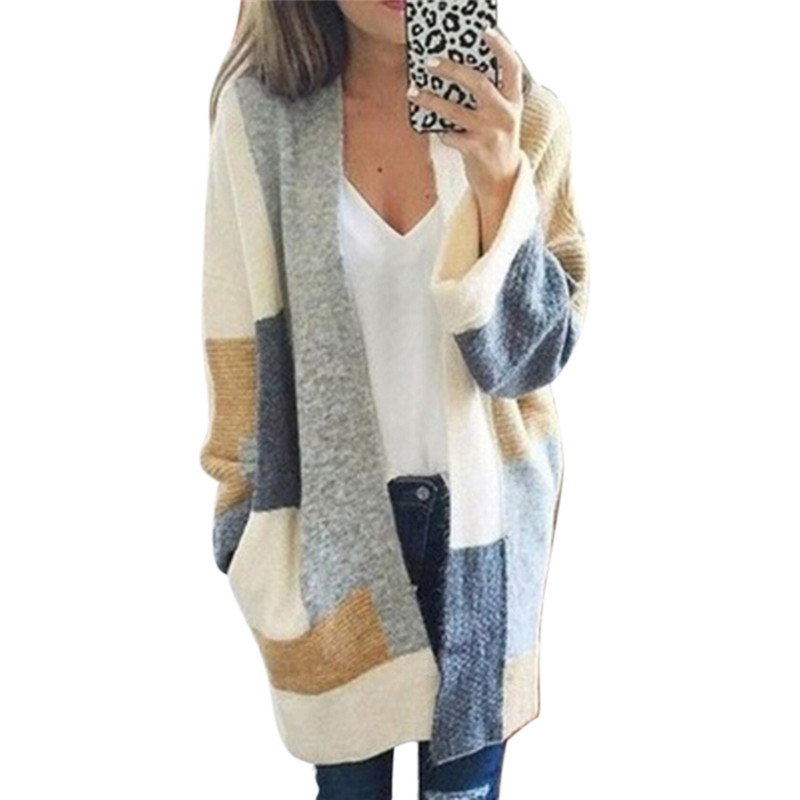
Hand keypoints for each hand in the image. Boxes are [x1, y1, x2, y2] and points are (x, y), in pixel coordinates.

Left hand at [407, 27, 524, 208]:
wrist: (502, 180)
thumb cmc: (497, 141)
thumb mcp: (503, 116)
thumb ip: (490, 96)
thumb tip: (456, 72)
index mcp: (513, 101)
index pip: (512, 67)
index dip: (501, 47)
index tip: (486, 32)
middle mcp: (504, 115)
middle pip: (478, 83)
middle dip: (452, 69)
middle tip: (430, 62)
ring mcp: (490, 133)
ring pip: (455, 110)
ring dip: (431, 99)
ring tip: (413, 92)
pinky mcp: (475, 151)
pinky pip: (449, 135)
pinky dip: (439, 130)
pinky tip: (433, 128)